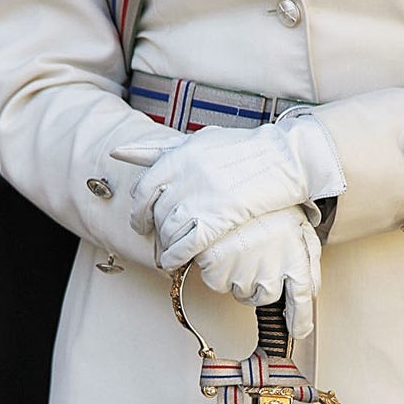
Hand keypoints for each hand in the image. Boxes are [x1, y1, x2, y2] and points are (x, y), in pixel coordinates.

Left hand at [111, 115, 343, 268]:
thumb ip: (159, 148)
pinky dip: (176, 257)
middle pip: (154, 213)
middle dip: (152, 230)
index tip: (143, 220)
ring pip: (167, 231)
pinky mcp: (217, 219)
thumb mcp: (199, 141)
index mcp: (178, 155)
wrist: (285, 159)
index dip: (140, 209)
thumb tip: (119, 152)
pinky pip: (185, 245)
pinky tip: (176, 263)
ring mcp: (200, 198)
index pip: (144, 189)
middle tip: (155, 240)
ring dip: (164, 246)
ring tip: (168, 253)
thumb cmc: (244, 149)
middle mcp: (184, 176)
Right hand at [195, 206, 320, 337]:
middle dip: (261, 285)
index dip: (300, 320)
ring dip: (240, 276)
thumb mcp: (297, 225)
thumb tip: (311, 289)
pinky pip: (219, 284)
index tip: (298, 331)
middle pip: (267, 297)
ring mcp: (244, 274)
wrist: (226, 187)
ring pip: (242, 292)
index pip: (303, 299)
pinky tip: (224, 248)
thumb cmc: (264, 205)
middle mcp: (272, 270)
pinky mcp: (218, 272)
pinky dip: (219, 271)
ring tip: (240, 247)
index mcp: (295, 258)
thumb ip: (309, 258)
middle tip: (256, 257)